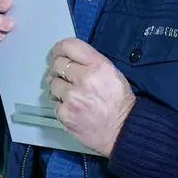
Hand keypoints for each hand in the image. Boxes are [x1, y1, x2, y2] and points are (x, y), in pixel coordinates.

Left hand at [46, 38, 135, 157]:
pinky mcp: (65, 113)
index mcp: (99, 65)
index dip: (60, 48)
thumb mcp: (112, 73)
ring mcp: (72, 97)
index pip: (69, 45)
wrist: (123, 132)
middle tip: (65, 76)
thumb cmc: (120, 103)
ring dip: (59, 87)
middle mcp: (84, 78)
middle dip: (59, 69)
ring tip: (72, 94)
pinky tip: (74, 108)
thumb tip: (68, 58)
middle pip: (57, 64)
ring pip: (53, 83)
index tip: (57, 52)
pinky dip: (62, 105)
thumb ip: (90, 62)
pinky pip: (55, 103)